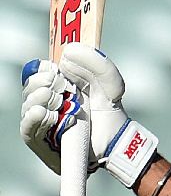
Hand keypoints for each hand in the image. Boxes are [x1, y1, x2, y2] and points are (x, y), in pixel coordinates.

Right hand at [20, 43, 158, 187]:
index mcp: (60, 86)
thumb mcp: (111, 83)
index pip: (37, 73)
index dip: (40, 69)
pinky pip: (28, 131)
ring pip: (28, 108)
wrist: (117, 140)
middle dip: (40, 83)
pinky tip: (45, 113)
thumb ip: (97, 63)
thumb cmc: (110, 110)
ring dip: (39, 100)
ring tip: (57, 100)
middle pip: (29, 89)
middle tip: (57, 84)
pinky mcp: (42, 143)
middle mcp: (48, 103)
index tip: (52, 67)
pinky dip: (33, 119)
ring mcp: (43, 123)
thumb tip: (69, 51)